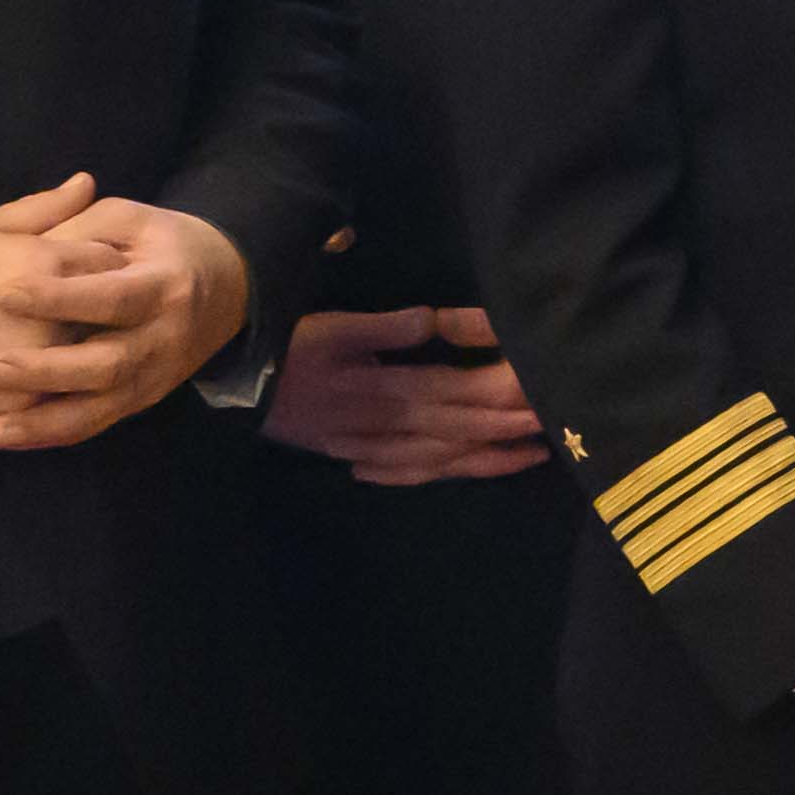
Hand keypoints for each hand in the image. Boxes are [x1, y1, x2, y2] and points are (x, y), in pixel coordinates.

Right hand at [0, 173, 96, 438]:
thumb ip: (41, 209)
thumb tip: (87, 182)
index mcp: (51, 262)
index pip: (111, 263)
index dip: (104, 270)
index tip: (90, 277)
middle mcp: (59, 314)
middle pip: (112, 316)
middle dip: (104, 317)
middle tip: (79, 320)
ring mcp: (45, 365)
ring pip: (92, 367)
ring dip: (84, 363)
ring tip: (59, 358)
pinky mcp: (25, 408)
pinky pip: (60, 408)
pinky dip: (55, 400)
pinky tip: (39, 392)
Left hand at [0, 191, 253, 449]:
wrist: (228, 285)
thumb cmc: (163, 244)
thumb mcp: (129, 219)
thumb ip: (76, 230)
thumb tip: (20, 251)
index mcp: (164, 285)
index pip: (113, 297)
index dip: (61, 298)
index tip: (4, 294)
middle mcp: (163, 339)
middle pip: (107, 365)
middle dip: (46, 371)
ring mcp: (153, 377)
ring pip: (99, 410)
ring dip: (43, 422)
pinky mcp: (139, 400)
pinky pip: (92, 425)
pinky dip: (45, 435)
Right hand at [267, 301, 548, 482]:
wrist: (235, 391)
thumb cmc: (285, 351)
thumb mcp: (332, 328)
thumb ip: (385, 327)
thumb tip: (434, 322)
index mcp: (387, 392)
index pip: (459, 392)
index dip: (502, 394)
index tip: (543, 392)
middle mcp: (388, 426)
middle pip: (461, 428)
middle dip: (512, 428)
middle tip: (559, 427)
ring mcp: (372, 447)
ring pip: (442, 457)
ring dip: (489, 457)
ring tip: (531, 455)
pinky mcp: (355, 454)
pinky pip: (409, 471)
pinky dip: (443, 473)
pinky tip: (464, 470)